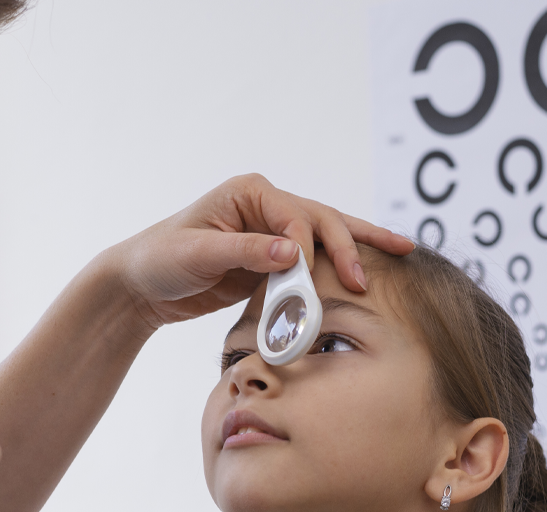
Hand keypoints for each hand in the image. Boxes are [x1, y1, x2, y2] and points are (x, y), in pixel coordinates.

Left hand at [104, 174, 414, 331]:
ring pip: (327, 235)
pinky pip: (314, 261)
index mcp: (250, 192)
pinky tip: (370, 270)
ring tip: (404, 252)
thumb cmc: (161, 260)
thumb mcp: (197, 254)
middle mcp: (266, 205)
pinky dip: (340, 265)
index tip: (306, 280)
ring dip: (360, 247)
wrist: (141, 285)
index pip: (295, 216)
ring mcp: (272, 231)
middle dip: (349, 246)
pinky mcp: (272, 258)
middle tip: (367, 278)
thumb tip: (294, 252)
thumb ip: (246, 252)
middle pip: (322, 220)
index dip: (307, 249)